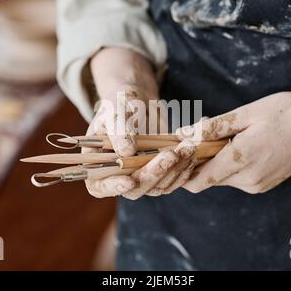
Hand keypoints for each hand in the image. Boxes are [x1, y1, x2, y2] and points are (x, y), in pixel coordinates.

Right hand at [83, 47, 196, 198]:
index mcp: (97, 165)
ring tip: (188, 148)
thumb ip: (118, 130)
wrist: (137, 102)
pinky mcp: (160, 174)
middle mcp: (118, 177)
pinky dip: (185, 168)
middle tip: (172, 154)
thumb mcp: (115, 111)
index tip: (131, 181)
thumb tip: (126, 152)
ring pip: (158, 186)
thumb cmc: (119, 104)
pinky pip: (173, 179)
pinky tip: (193, 151)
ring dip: (175, 170)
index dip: (114, 187)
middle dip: (155, 173)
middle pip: (136, 189)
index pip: (100, 186)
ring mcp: (141, 177)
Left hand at [176, 92, 290, 193]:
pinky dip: (230, 162)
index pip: (197, 181)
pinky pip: (237, 176)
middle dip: (199, 157)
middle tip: (204, 129)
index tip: (179, 151)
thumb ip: (212, 128)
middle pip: (208, 177)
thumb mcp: (245, 114)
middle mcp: (248, 180)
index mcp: (240, 161)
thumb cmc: (286, 113)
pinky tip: (239, 141)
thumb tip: (183, 135)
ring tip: (225, 131)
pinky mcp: (264, 184)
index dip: (182, 169)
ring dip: (215, 158)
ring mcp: (257, 185)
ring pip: (222, 176)